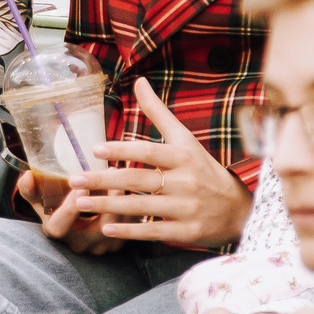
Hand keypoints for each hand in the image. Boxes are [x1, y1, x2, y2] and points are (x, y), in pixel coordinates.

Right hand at [17, 169, 124, 255]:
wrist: (74, 224)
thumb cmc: (55, 206)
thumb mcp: (40, 198)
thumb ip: (30, 189)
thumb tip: (27, 176)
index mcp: (55, 231)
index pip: (60, 225)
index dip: (71, 206)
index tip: (82, 185)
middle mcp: (78, 245)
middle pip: (96, 228)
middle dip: (107, 201)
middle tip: (112, 175)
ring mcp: (99, 247)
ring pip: (116, 227)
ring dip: (122, 202)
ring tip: (122, 179)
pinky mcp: (117, 244)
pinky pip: (128, 227)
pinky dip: (129, 208)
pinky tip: (129, 190)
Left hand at [71, 81, 251, 248]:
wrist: (238, 210)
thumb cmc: (205, 169)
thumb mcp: (185, 139)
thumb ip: (158, 112)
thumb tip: (138, 81)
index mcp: (183, 156)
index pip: (149, 151)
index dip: (122, 150)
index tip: (95, 148)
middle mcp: (185, 181)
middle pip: (138, 180)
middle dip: (103, 180)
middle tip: (74, 179)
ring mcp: (186, 208)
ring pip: (140, 207)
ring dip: (107, 206)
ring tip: (80, 202)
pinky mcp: (186, 232)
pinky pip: (152, 231)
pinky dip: (128, 232)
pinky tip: (106, 229)